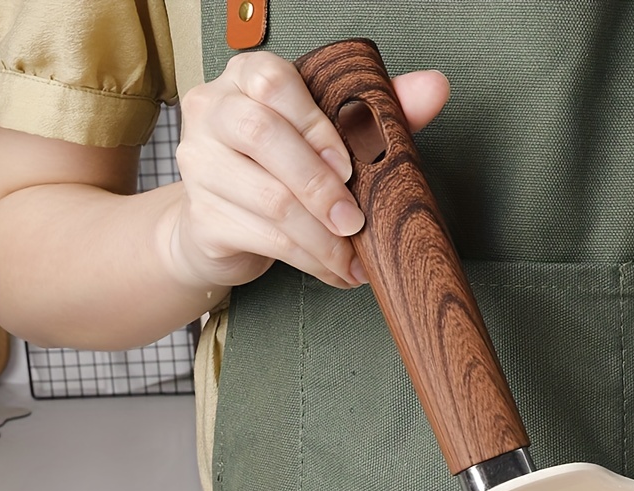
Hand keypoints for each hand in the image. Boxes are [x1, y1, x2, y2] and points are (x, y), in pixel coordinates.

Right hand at [161, 53, 449, 292]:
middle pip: (262, 135)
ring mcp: (200, 165)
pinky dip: (312, 261)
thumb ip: (377, 109)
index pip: (273, 82)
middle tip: (354, 221)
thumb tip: (433, 89)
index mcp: (245, 78)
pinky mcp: (203, 218)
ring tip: (354, 257)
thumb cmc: (285, 167)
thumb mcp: (331, 133)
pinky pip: (266, 239)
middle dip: (320, 185)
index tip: (349, 165)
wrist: (226, 223)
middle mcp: (212, 112)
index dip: (316, 125)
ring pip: (270, 198)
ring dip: (324, 237)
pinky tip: (336, 270)